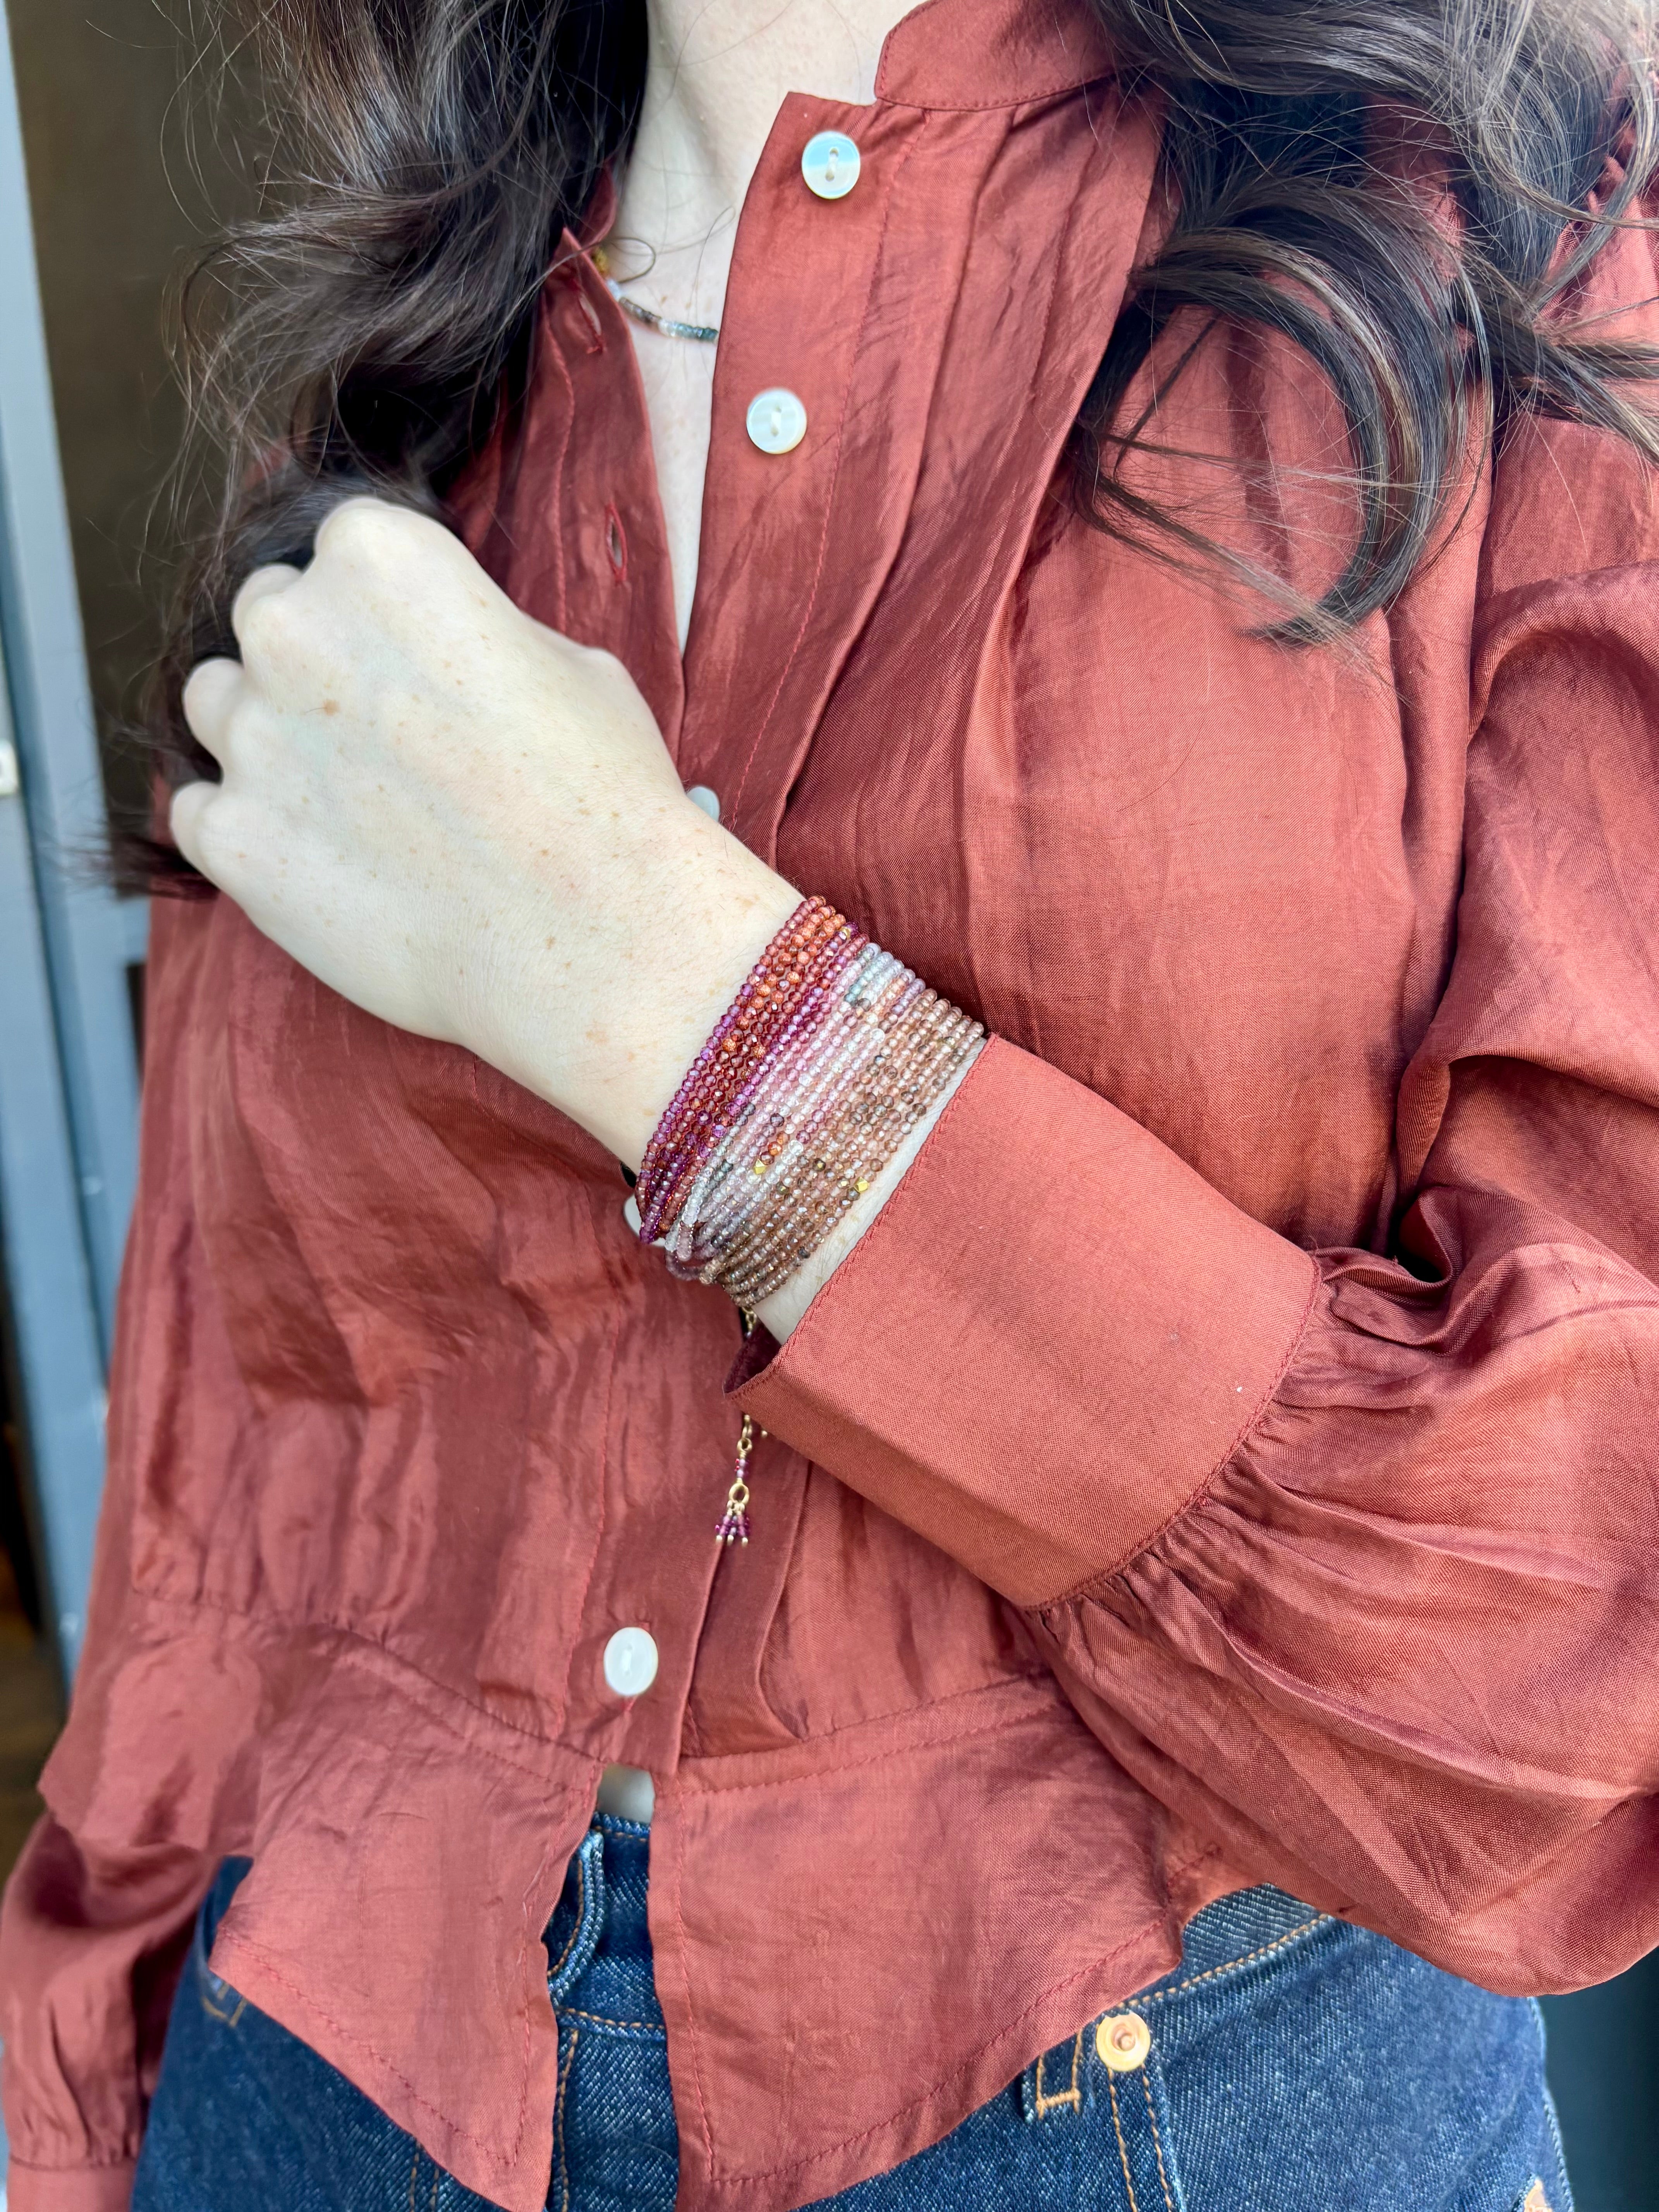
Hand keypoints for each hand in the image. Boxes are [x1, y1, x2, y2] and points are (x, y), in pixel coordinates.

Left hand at [174, 498, 798, 1164]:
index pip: (341, 545)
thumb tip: (436, 652)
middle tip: (384, 734)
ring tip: (350, 798)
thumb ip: (473, 632)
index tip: (415, 657)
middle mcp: (292, 628)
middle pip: (268, 615)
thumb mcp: (568, 665)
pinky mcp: (230, 838)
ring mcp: (250, 736)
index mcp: (379, 557)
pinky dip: (251, 829)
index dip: (382, 607)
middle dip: (317, 661)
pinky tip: (325, 860)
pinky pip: (201, 810)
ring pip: (215, 704)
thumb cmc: (602, 796)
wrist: (592, 938)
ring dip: (268, 735)